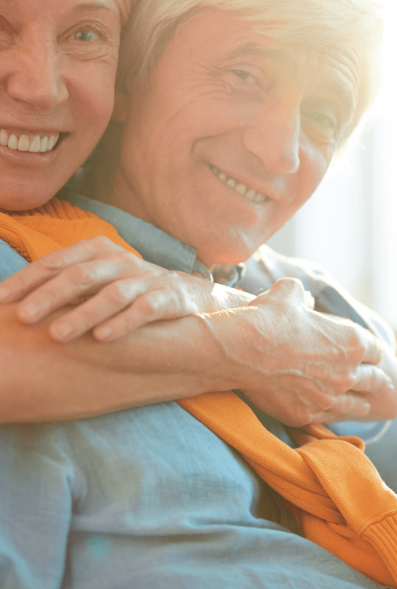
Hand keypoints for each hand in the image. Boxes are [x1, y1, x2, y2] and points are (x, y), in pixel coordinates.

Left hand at [0, 237, 207, 340]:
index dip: (25, 281)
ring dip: (82, 314)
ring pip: (111, 294)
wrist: (187, 295)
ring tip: (57, 335)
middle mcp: (118, 261)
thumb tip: (11, 302)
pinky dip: (122, 323)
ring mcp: (144, 279)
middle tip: (23, 318)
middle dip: (48, 297)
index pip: (54, 263)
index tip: (0, 301)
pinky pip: (143, 310)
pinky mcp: (166, 298)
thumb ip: (62, 284)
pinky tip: (102, 338)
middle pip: (79, 276)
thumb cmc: (127, 288)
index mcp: (95, 250)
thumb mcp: (95, 279)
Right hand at [202, 277, 396, 425]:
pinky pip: (328, 418)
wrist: (242, 350)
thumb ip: (300, 293)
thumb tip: (298, 294)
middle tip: (383, 384)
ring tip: (364, 406)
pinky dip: (332, 415)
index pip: (374, 349)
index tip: (370, 353)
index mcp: (350, 341)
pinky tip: (333, 414)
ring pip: (356, 405)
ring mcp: (328, 397)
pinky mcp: (307, 414)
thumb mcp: (287, 293)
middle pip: (374, 380)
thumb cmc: (267, 319)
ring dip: (361, 404)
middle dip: (379, 381)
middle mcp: (346, 372)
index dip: (372, 350)